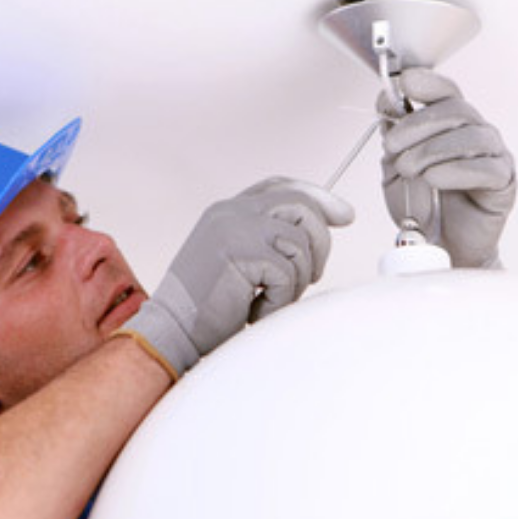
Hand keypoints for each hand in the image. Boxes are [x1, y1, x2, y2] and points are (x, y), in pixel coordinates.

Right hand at [121, 177, 353, 376]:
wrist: (173, 331)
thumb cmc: (206, 308)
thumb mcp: (238, 262)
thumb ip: (267, 241)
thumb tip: (318, 233)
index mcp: (228, 211)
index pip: (281, 187)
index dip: (317, 197)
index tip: (344, 215)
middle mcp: (232, 212)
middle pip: (302, 206)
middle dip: (320, 243)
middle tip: (312, 276)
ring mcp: (235, 229)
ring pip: (300, 242)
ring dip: (296, 281)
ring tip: (269, 299)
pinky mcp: (241, 252)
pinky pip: (287, 273)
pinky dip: (279, 300)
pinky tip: (255, 311)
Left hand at [378, 69, 516, 268]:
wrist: (439, 246)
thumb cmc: (423, 206)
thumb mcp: (396, 168)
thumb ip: (393, 137)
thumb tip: (385, 101)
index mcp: (451, 125)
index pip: (446, 92)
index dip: (428, 83)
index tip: (404, 83)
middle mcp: (476, 133)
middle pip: (456, 110)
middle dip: (418, 125)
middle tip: (393, 146)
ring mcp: (494, 155)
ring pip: (470, 136)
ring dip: (432, 150)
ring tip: (410, 170)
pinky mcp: (503, 182)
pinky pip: (486, 168)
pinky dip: (455, 171)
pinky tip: (435, 179)